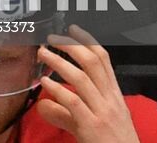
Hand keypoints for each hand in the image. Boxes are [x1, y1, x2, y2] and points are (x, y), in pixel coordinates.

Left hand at [34, 26, 139, 142]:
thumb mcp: (96, 123)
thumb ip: (68, 112)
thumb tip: (44, 104)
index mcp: (114, 96)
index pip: (104, 60)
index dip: (88, 41)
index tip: (73, 29)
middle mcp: (110, 101)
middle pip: (92, 63)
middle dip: (71, 46)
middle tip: (52, 37)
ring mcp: (102, 113)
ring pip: (81, 78)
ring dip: (58, 62)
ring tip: (42, 54)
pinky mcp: (92, 127)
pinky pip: (73, 102)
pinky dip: (58, 90)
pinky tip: (45, 82)